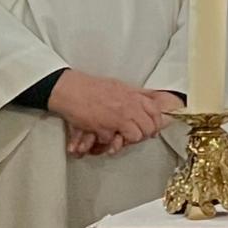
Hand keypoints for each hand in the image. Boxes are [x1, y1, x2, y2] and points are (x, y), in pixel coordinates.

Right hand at [47, 70, 174, 156]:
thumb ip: (136, 94)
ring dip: (128, 140)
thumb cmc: (92, 87)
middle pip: (149, 127)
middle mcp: (130, 107)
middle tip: (136, 136)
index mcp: (134, 96)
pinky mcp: (105, 128)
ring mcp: (118, 118)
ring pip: (135, 136)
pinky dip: (109, 141)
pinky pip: (115, 141)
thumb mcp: (120, 86)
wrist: (71, 89)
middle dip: (145, 135)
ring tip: (121, 137)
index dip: (157, 123)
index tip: (154, 129)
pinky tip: (104, 135)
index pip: (156, 112)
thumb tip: (151, 99)